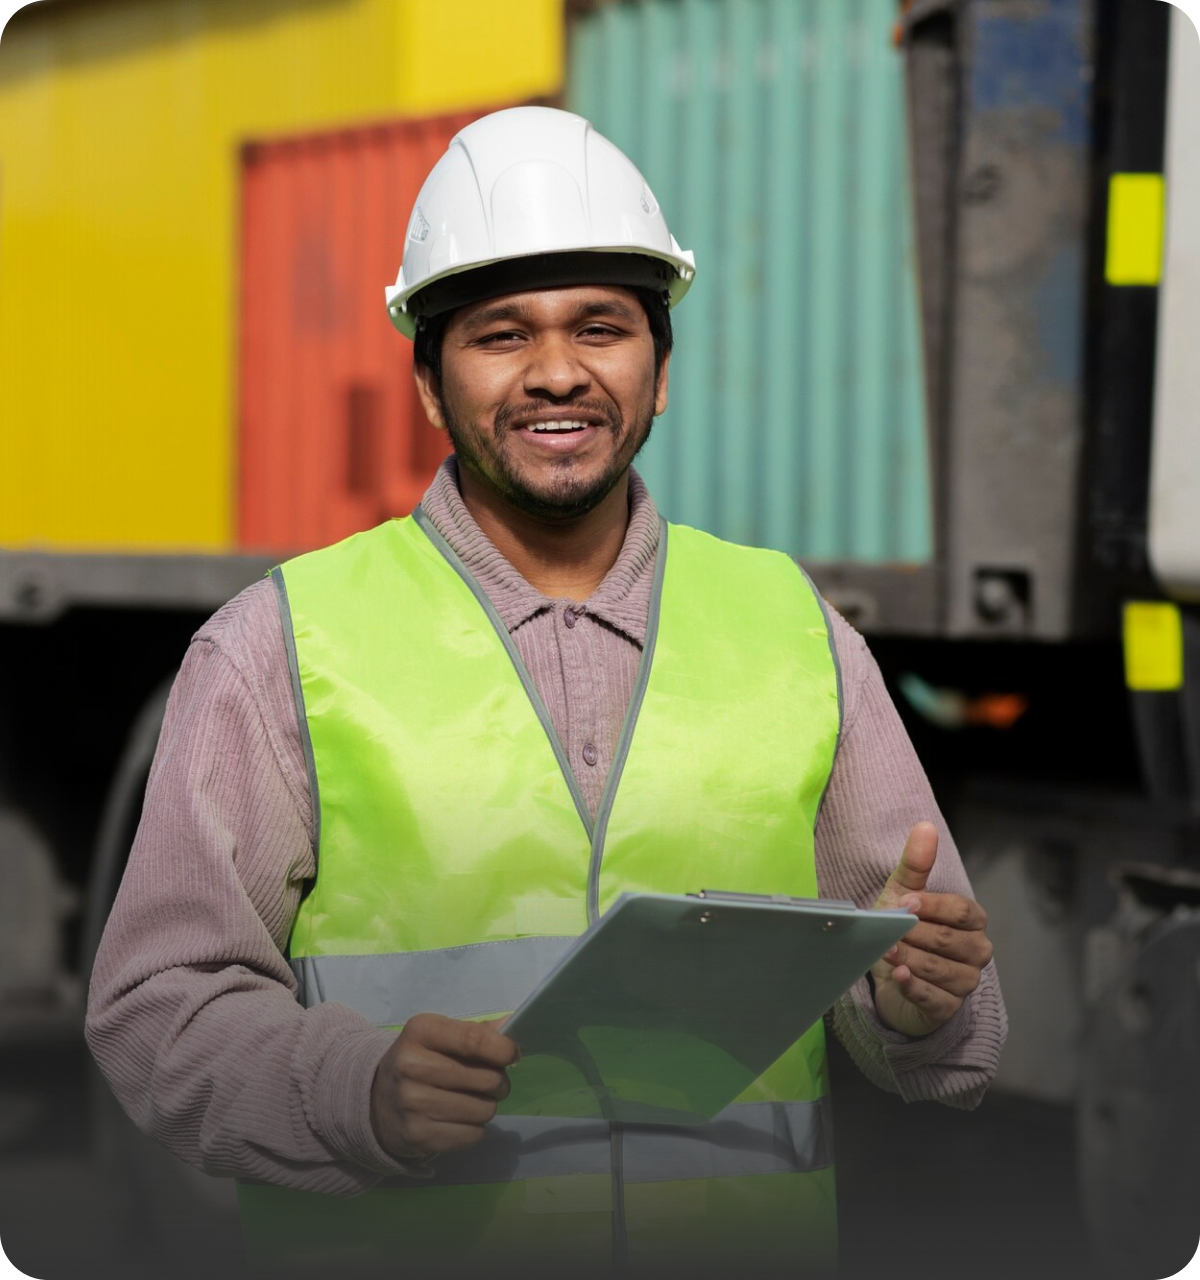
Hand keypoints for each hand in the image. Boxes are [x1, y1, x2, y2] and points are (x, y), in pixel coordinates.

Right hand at [370, 1012, 518, 1160]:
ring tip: (473, 1100)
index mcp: (420, 1032)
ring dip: (487, 1106)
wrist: (376, 1101)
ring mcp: (413, 1104)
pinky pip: (472, 1134)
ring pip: (483, 1110)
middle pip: (486, 1078)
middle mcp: (412, 1067)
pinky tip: (459, 1118)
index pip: (473, 1040)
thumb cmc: (419, 1061)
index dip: (503, 1050)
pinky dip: (474, 1128)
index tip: (512, 1055)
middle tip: (492, 1082)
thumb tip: (511, 1023)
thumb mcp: (439, 1037)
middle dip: (499, 1082)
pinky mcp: (418, 1136)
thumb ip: (476, 1031)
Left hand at [870, 821, 993, 1037]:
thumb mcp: (903, 893)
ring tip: (885, 950)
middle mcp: (976, 951)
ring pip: (941, 969)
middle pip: (950, 941)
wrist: (888, 974)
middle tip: (888, 929)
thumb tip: (926, 826)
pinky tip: (898, 975)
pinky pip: (935, 998)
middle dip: (915, 934)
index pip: (961, 911)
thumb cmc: (902, 928)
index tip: (906, 902)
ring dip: (910, 958)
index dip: (933, 906)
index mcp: (972, 920)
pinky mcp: (949, 1008)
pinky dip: (914, 986)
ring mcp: (966, 981)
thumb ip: (916, 863)